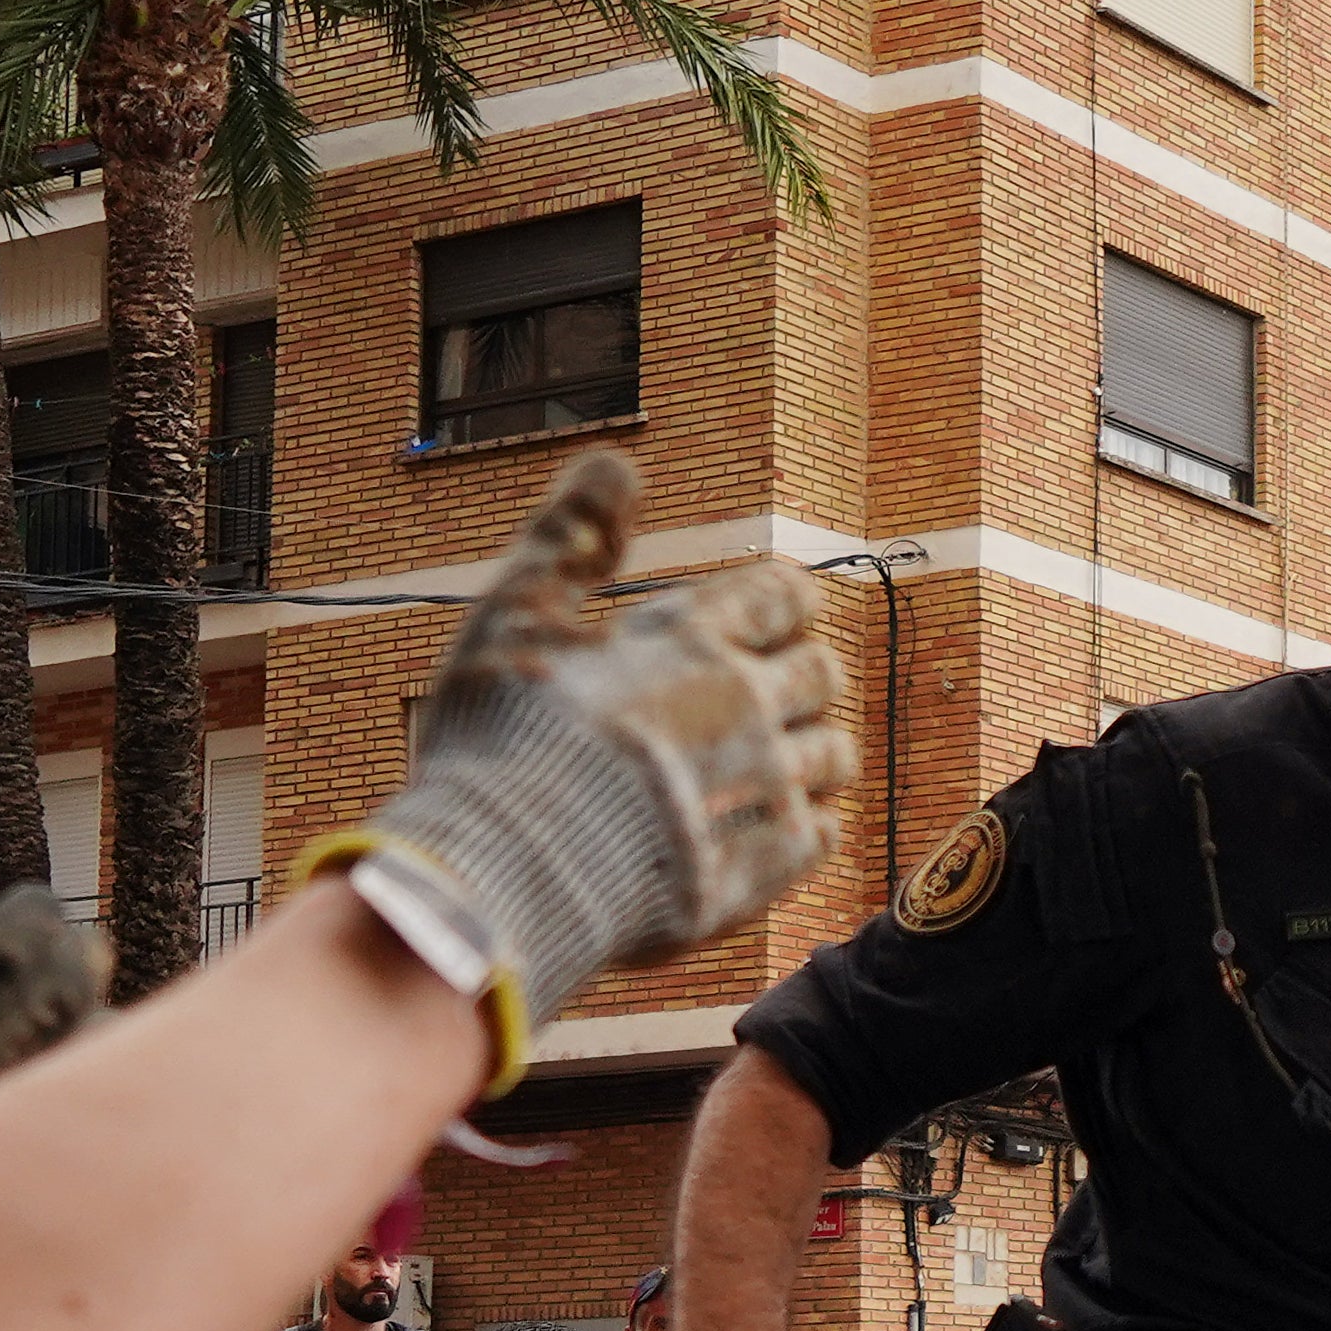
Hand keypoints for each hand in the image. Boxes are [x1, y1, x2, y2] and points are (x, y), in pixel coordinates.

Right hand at [341, 455, 861, 1070]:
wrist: (500, 873)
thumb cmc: (496, 742)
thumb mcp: (512, 614)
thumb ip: (568, 534)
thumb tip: (616, 458)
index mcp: (690, 639)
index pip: (781, 596)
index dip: (782, 603)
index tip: (772, 617)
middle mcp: (743, 706)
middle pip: (820, 674)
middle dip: (799, 677)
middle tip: (763, 696)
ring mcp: (760, 791)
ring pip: (833, 755)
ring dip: (810, 753)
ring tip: (766, 765)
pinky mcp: (762, 871)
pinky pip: (824, 837)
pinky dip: (805, 827)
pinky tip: (763, 830)